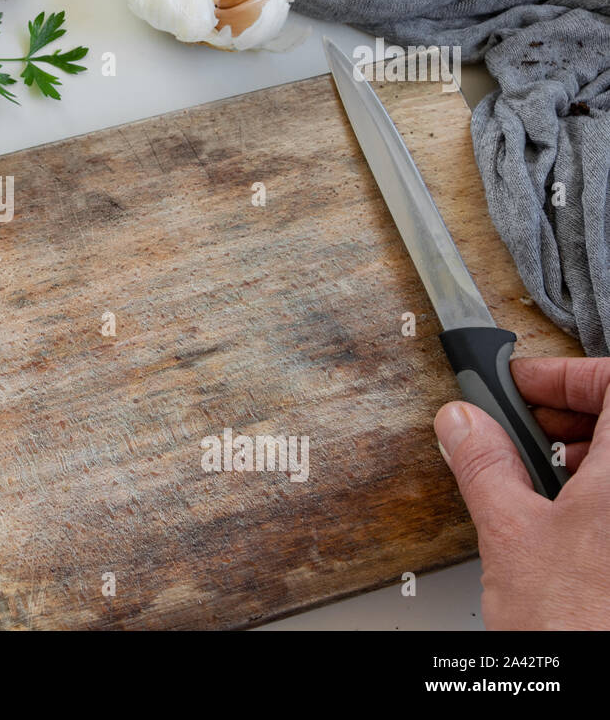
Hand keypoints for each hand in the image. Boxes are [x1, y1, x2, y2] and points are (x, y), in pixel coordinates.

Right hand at [435, 356, 608, 629]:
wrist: (598, 693)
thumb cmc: (578, 625)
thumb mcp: (510, 532)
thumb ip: (486, 465)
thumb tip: (465, 423)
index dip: (569, 373)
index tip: (526, 385)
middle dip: (571, 412)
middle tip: (523, 426)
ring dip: (588, 454)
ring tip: (539, 474)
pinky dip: (600, 493)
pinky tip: (564, 517)